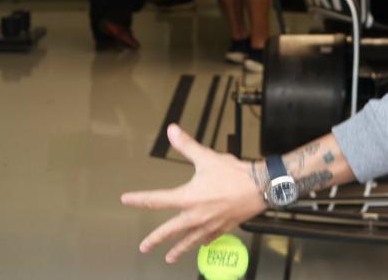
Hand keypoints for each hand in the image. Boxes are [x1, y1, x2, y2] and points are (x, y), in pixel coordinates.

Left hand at [121, 124, 266, 263]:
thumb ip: (186, 145)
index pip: (157, 199)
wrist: (260, 187)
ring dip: (178, 249)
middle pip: (170, 230)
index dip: (140, 199)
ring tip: (169, 258)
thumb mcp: (207, 157)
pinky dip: (201, 243)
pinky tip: (199, 246)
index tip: (127, 200)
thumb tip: (172, 130)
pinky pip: (208, 239)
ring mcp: (210, 225)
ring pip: (189, 241)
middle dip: (155, 240)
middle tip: (144, 248)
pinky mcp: (223, 228)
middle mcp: (196, 215)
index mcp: (188, 198)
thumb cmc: (234, 174)